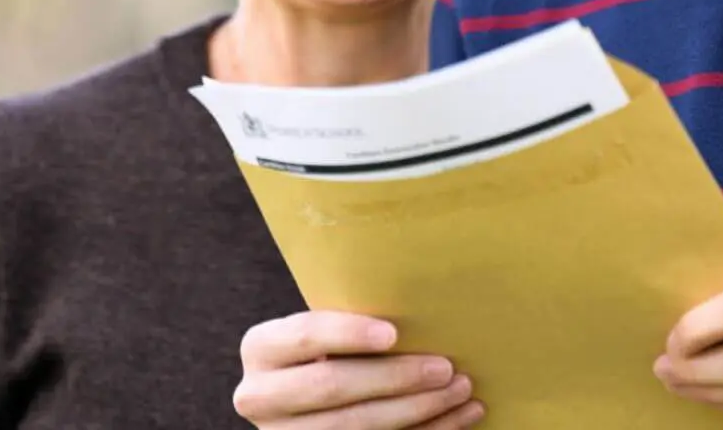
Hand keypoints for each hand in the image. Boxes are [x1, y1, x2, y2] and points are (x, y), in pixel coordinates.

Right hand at [233, 310, 483, 428]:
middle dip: (396, 378)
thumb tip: (421, 304)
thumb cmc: (327, 346)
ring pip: (355, 427)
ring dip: (418, 410)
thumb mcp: (322, 329)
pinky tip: (459, 418)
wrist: (300, 397)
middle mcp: (260, 395)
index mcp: (261, 348)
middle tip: (446, 367)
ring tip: (461, 391)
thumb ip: (348, 321)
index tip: (393, 333)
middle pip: (333, 386)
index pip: (305, 335)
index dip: (348, 334)